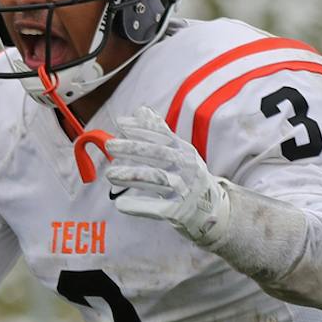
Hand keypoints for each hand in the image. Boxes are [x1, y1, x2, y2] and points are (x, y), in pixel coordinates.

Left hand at [104, 106, 226, 244]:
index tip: (120, 124)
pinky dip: (139, 206)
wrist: (211, 208)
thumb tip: (140, 110)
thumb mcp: (179, 152)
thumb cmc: (187, 176)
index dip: (142, 129)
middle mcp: (187, 167)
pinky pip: (157, 208)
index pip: (163, 137)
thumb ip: (160, 133)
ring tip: (109, 174)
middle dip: (133, 149)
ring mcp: (185, 189)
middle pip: (159, 155)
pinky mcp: (180, 210)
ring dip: (132, 175)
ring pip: (157, 178)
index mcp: (185, 151)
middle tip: (110, 146)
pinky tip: (120, 204)